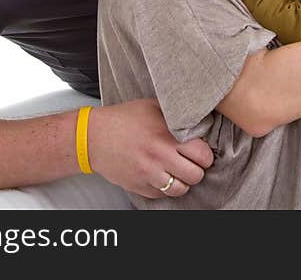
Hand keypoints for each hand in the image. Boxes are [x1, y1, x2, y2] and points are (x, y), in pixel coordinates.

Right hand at [87, 98, 213, 198]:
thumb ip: (176, 113)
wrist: (94, 136)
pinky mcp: (139, 187)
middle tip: (192, 162)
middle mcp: (159, 157)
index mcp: (166, 136)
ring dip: (183, 181)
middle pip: (195, 175)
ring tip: (179, 171)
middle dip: (197, 169)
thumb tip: (200, 116)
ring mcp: (149, 175)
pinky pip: (163, 194)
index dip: (205, 154)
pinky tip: (162, 175)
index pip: (202, 154)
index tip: (201, 151)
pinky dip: (166, 187)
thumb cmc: (125, 118)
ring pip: (181, 189)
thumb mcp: (153, 106)